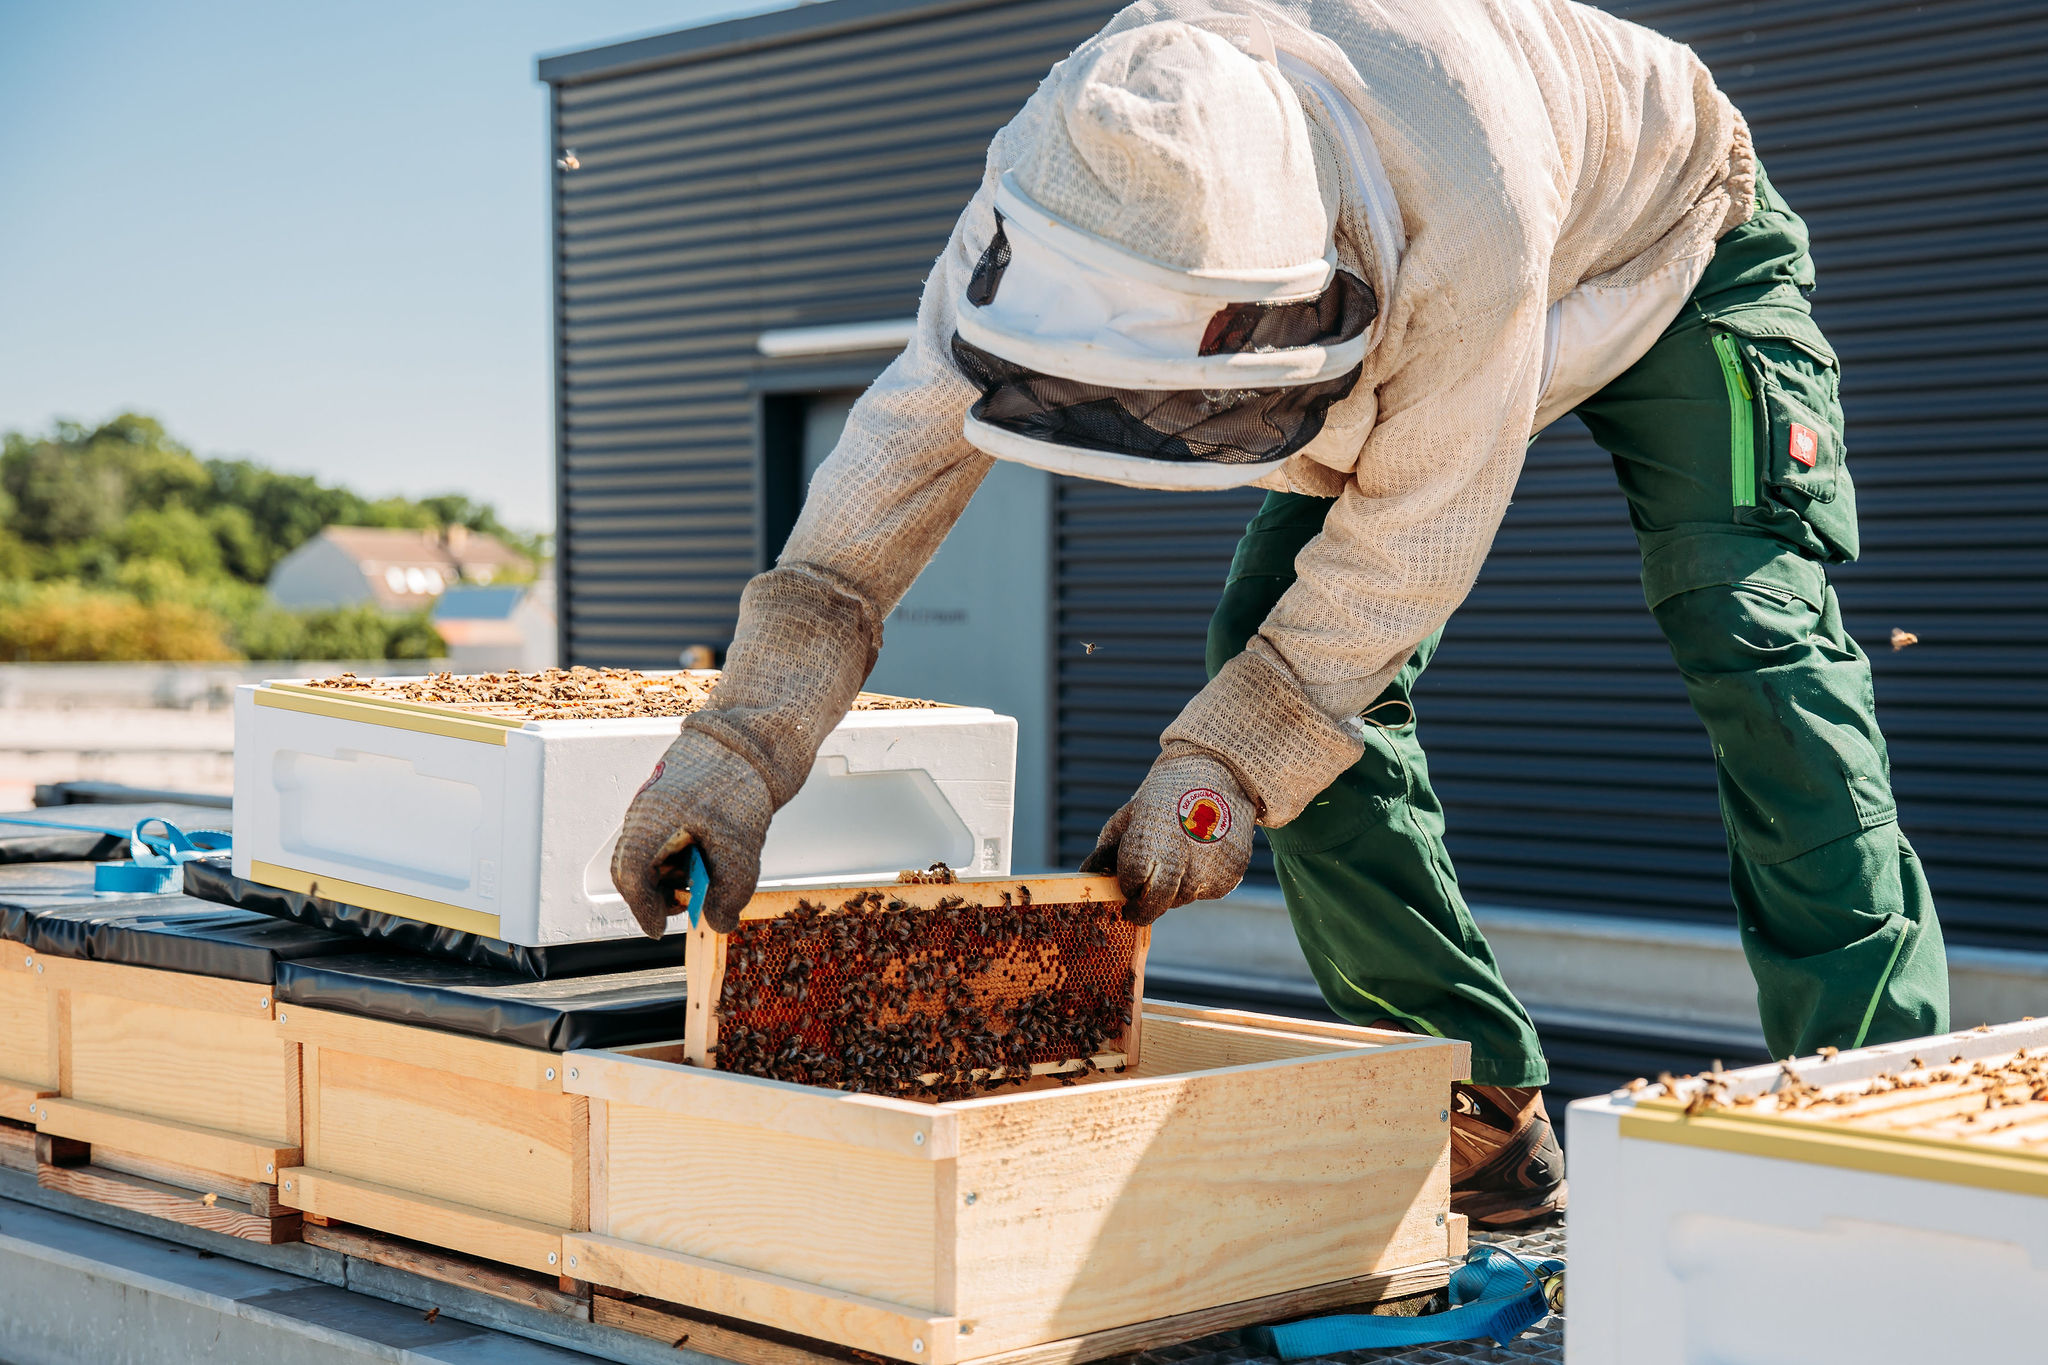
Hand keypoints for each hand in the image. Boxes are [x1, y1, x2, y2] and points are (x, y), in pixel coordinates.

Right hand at [611, 727, 772, 935]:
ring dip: (677, 874)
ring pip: (652, 856)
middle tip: (693, 902)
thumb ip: (729, 890)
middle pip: (637, 870)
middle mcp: (643, 814)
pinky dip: (684, 855)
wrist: (749, 739)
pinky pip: (665, 839)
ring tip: (710, 871)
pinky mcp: (667, 803)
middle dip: (663, 893)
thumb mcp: (740, 846)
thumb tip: (719, 923)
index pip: (630, 877)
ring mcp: (653, 807)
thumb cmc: (738, 783)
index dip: (643, 909)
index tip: (660, 929)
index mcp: (650, 822)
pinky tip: (712, 851)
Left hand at [1080, 748, 1254, 924]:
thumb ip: (1110, 850)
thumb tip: (1092, 877)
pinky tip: (1200, 855)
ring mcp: (1211, 870)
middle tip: (1136, 909)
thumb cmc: (1166, 796)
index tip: (1127, 884)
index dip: (1127, 885)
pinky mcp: (1232, 876)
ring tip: (1177, 859)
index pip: (1132, 882)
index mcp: (1152, 837)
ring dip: (1173, 891)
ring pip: (1182, 899)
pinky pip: (1206, 892)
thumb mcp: (1130, 815)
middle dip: (1144, 909)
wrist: (1219, 774)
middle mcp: (1184, 858)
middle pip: (1157, 904)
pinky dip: (1199, 883)